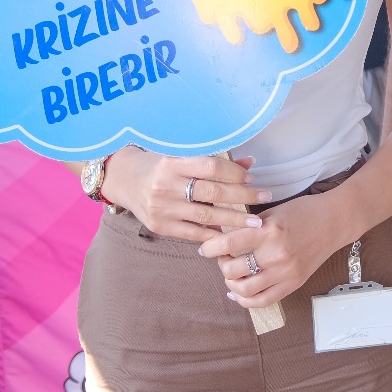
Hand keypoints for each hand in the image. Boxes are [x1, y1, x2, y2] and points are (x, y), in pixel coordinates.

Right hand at [101, 148, 267, 242]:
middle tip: (266, 198)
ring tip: (256, 223)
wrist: (126, 180)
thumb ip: (214, 161)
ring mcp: (162, 208)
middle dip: (243, 196)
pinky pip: (192, 233)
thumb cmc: (161, 164)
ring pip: (206, 216)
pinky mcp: (159, 226)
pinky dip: (213, 234)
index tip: (252, 178)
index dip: (234, 173)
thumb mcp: (182, 156)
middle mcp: (166, 185)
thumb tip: (251, 164)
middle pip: (213, 192)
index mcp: (173, 162)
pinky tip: (230, 235)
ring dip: (235, 220)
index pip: (211, 167)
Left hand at [200, 194, 341, 308]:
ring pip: (245, 289)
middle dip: (221, 265)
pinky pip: (263, 300)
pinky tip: (238, 293)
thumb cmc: (304, 212)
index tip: (204, 249)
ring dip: (231, 283)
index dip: (211, 248)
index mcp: (269, 231)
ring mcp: (286, 272)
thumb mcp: (274, 212)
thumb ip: (250, 225)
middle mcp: (276, 254)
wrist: (334, 222)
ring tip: (231, 274)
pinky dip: (246, 300)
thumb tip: (221, 235)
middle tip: (222, 258)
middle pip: (234, 269)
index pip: (230, 243)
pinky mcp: (293, 283)